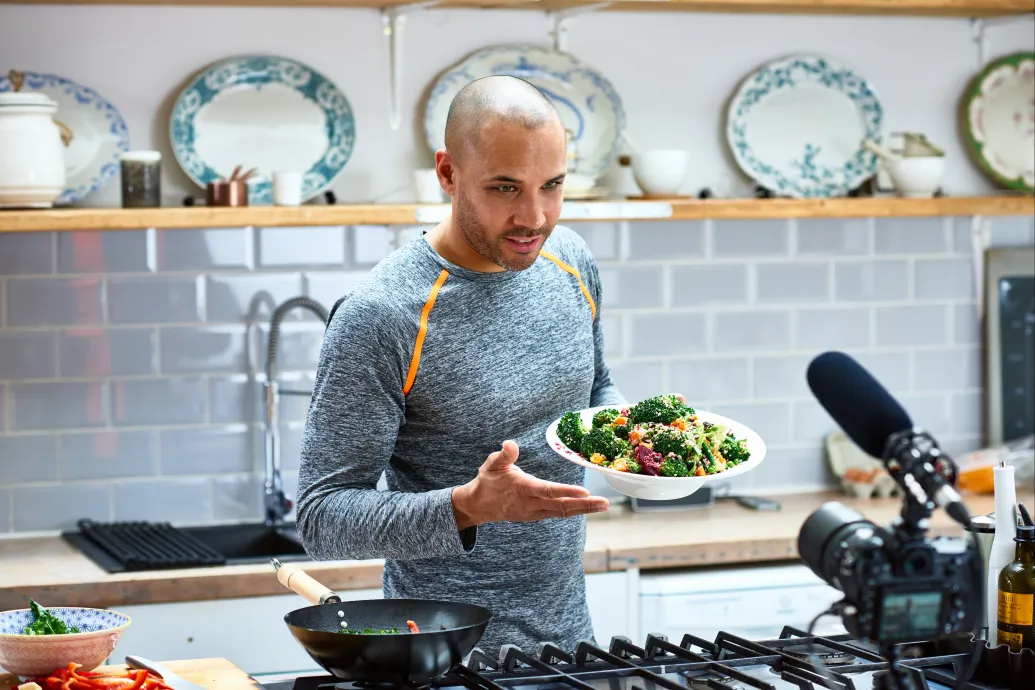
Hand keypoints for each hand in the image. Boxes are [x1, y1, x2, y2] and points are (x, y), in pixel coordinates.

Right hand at [452, 440, 609, 529]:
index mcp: (523, 489)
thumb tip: (510, 444)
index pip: (548, 491)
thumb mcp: (491, 464)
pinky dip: (575, 510)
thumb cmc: (487, 481)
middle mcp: (532, 503)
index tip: (585, 491)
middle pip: (562, 505)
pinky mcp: (537, 514)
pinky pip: (559, 513)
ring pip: (563, 511)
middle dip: (584, 505)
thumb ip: (503, 455)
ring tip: (603, 505)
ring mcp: (535, 512)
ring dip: (584, 509)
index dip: (567, 491)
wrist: (479, 506)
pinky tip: (588, 506)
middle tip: (605, 503)